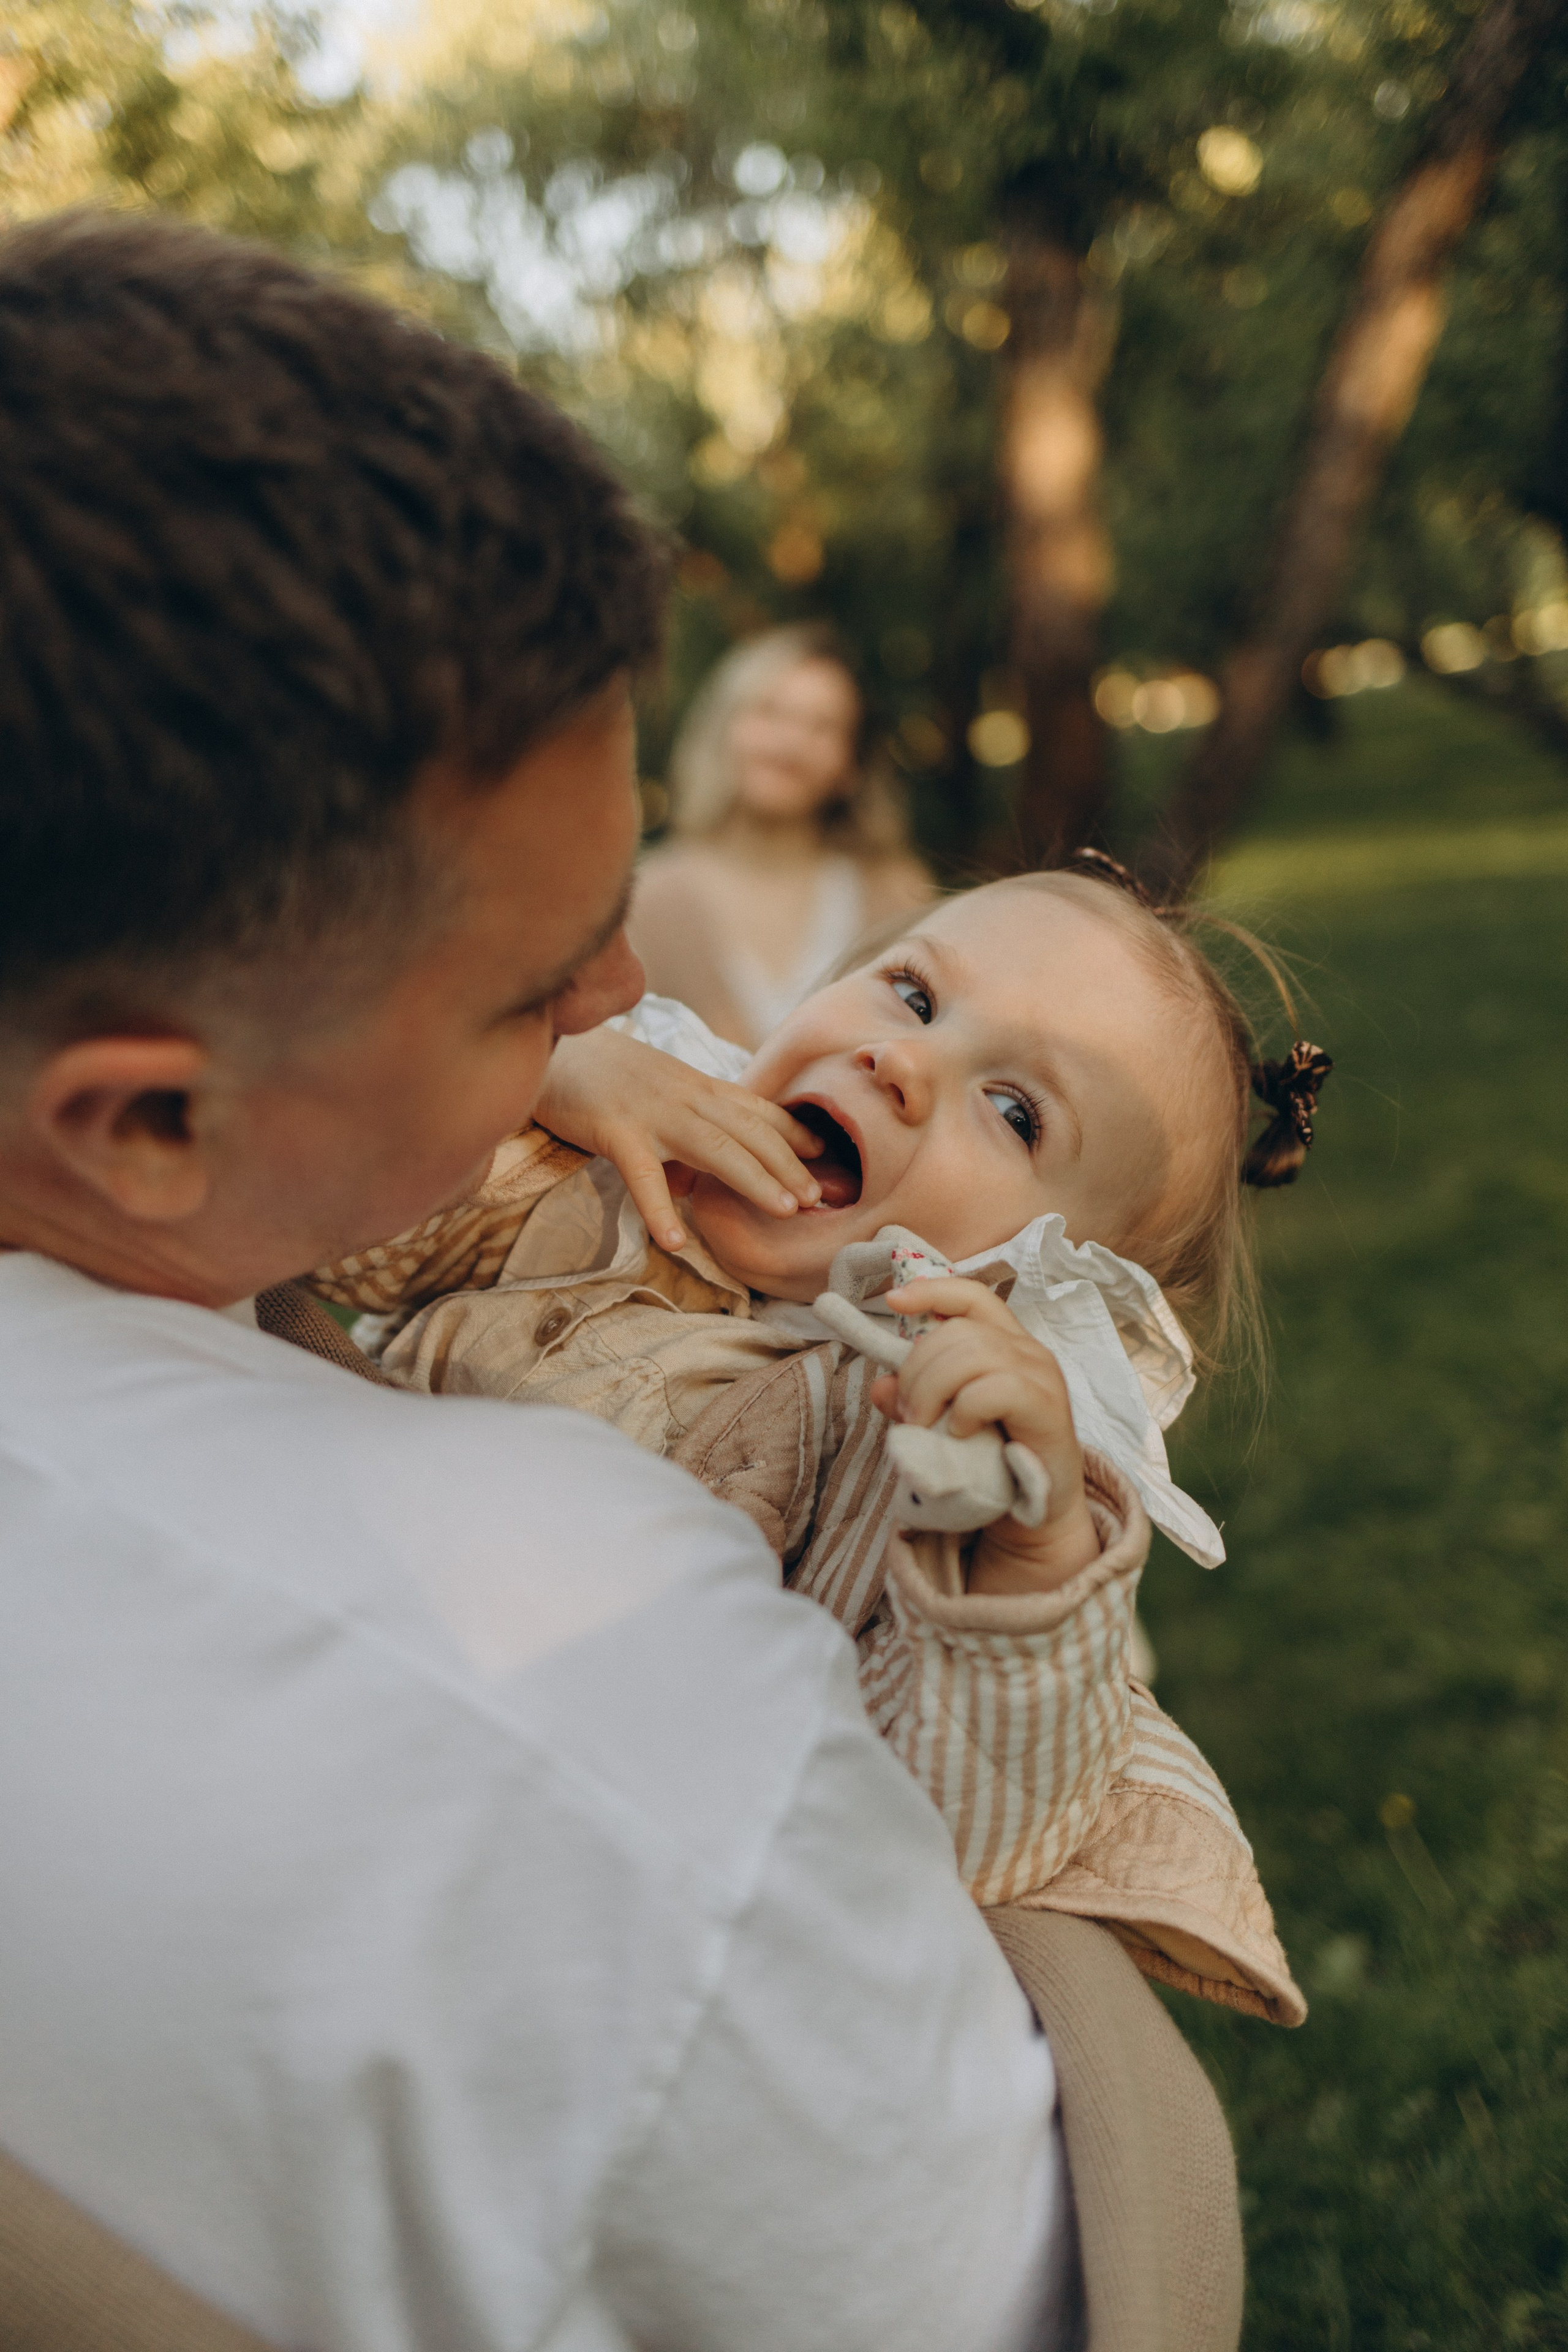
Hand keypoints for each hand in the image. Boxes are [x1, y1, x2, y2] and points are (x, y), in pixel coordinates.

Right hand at [535, 1026, 822, 1252]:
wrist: (549, 1040)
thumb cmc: (601, 1075)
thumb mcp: (656, 1095)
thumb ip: (682, 1129)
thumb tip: (693, 1182)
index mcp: (697, 1088)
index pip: (757, 1110)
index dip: (794, 1133)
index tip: (826, 1156)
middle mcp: (686, 1097)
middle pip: (749, 1131)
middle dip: (788, 1164)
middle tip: (818, 1198)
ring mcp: (653, 1113)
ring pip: (715, 1147)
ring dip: (754, 1179)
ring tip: (784, 1212)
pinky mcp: (614, 1129)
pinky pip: (642, 1174)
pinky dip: (659, 1209)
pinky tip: (675, 1242)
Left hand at [869, 1277, 1100, 1595]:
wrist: (1038, 1510)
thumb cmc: (993, 1459)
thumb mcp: (942, 1424)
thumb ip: (912, 1400)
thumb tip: (880, 1385)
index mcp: (1004, 1342)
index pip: (971, 1296)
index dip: (932, 1290)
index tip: (891, 1300)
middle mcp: (1026, 1350)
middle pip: (957, 1330)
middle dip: (917, 1368)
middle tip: (908, 1414)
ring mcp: (1041, 1375)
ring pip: (972, 1353)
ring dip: (933, 1390)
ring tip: (927, 1425)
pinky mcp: (1047, 1407)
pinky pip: (994, 1389)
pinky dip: (965, 1410)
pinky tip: (959, 1434)